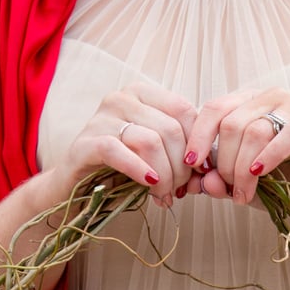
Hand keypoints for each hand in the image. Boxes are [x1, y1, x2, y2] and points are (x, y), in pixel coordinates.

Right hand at [58, 83, 198, 207]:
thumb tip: (210, 167)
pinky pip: (120, 153)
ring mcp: (101, 117)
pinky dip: (140, 171)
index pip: (184, 110)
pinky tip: (150, 185)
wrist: (78, 188)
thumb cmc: (123, 170)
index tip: (200, 172)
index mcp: (142, 94)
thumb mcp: (156, 155)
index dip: (198, 145)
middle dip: (182, 167)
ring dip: (164, 176)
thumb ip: (181, 152)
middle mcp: (121, 98)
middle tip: (179, 190)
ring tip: (164, 195)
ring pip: (150, 142)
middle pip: (170, 129)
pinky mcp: (86, 142)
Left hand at [182, 88, 289, 213]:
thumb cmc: (284, 185)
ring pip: (256, 129)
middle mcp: (272, 99)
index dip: (199, 136)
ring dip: (244, 168)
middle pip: (232, 122)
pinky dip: (271, 155)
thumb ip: (219, 182)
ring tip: (244, 195)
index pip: (215, 108)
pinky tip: (261, 173)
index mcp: (249, 105)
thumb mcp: (243, 185)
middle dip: (225, 163)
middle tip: (230, 192)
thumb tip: (199, 182)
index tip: (190, 164)